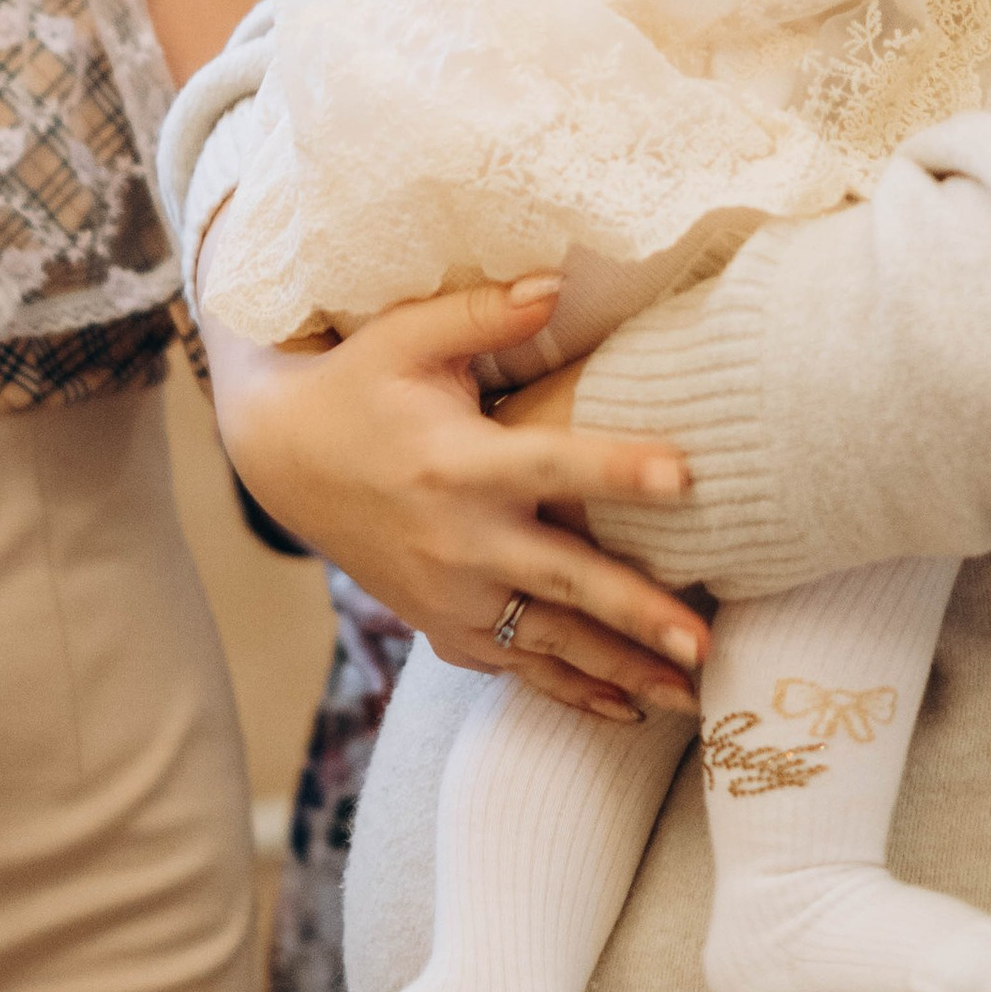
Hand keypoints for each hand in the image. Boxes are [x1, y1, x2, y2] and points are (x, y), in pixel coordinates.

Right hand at [200, 273, 710, 724]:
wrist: (285, 462)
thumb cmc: (358, 387)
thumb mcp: (405, 337)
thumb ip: (483, 312)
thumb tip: (560, 280)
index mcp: (457, 463)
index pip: (551, 466)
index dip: (617, 470)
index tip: (684, 477)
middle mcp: (457, 541)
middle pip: (563, 581)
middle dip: (636, 616)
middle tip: (705, 643)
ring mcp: (449, 596)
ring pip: (549, 644)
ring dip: (622, 673)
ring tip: (693, 698)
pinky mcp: (442, 626)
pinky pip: (515, 669)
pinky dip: (571, 693)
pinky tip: (629, 710)